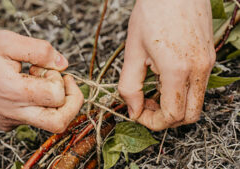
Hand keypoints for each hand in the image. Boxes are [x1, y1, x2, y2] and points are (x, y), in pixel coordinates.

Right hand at [0, 30, 83, 132]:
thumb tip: (64, 64)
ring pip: (48, 121)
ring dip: (53, 100)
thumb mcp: (7, 41)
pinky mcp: (6, 122)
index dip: (60, 80)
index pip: (56, 97)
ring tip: (36, 79)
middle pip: (59, 123)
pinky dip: (39, 102)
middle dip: (73, 102)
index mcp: (14, 92)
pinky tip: (24, 85)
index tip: (48, 67)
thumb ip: (40, 50)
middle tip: (66, 82)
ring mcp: (10, 120)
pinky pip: (34, 118)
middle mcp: (13, 112)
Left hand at [119, 0, 215, 130]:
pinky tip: (164, 79)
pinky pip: (198, 87)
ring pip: (195, 103)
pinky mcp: (209, 57)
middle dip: (165, 119)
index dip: (152, 122)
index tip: (137, 113)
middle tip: (145, 106)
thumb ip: (129, 86)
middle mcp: (199, 70)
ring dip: (173, 106)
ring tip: (152, 91)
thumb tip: (133, 110)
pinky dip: (181, 93)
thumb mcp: (133, 51)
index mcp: (178, 70)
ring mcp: (208, 63)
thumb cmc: (152, 12)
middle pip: (189, 116)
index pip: (172, 115)